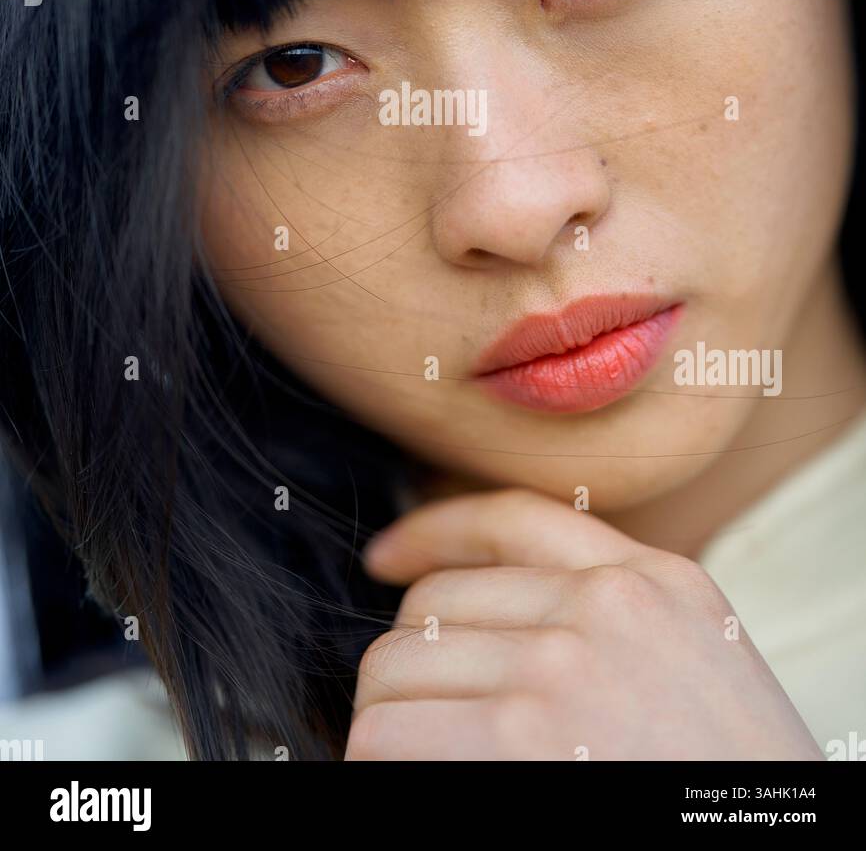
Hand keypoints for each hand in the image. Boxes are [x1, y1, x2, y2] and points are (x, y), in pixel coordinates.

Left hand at [347, 488, 822, 760]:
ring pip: (392, 670)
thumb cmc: (730, 779)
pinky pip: (384, 736)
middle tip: (431, 724)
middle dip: (415, 666)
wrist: (783, 849)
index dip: (432, 532)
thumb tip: (485, 613)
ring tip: (432, 763)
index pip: (509, 518)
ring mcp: (561, 667)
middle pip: (432, 605)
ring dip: (392, 724)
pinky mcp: (517, 740)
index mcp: (658, 581)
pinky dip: (380, 765)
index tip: (388, 557)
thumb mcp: (696, 661)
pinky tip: (418, 783)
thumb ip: (616, 617)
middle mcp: (607, 605)